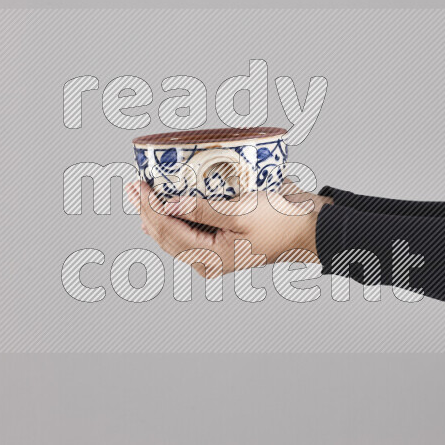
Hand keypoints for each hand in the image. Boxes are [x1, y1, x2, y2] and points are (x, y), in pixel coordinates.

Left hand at [125, 180, 332, 277]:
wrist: (310, 227)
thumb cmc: (280, 223)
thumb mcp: (240, 213)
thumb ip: (201, 210)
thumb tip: (168, 204)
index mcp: (211, 258)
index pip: (168, 231)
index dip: (150, 207)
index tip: (139, 185)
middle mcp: (210, 258)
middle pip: (166, 236)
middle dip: (147, 211)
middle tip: (134, 187)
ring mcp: (217, 250)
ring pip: (175, 235)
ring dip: (159, 214)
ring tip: (145, 194)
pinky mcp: (225, 238)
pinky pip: (192, 230)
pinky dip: (178, 216)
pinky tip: (171, 203)